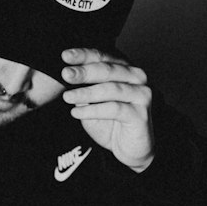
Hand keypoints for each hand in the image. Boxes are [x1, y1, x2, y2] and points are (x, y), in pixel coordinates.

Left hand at [60, 47, 153, 171]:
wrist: (130, 149)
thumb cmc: (111, 122)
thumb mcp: (91, 103)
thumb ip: (83, 88)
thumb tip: (67, 75)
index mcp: (124, 69)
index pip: (103, 57)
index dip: (83, 55)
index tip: (65, 56)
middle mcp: (136, 78)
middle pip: (107, 69)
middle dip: (84, 71)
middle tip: (66, 74)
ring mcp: (141, 94)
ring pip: (111, 88)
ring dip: (86, 92)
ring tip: (68, 97)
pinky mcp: (141, 114)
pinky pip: (114, 109)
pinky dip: (93, 110)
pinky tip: (77, 113)